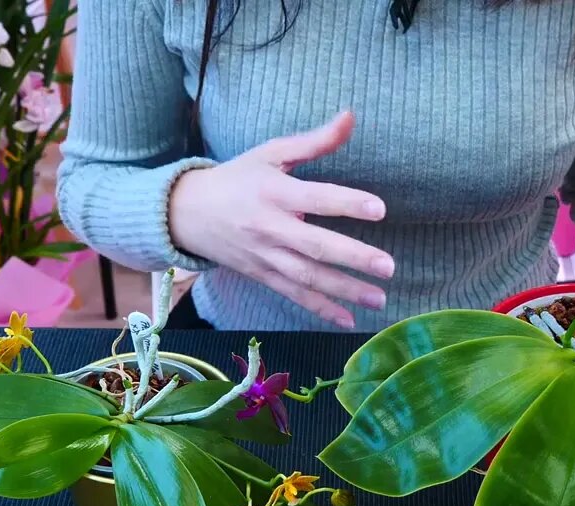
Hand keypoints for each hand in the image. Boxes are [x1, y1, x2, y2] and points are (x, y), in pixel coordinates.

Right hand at [169, 110, 392, 328]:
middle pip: (314, 245)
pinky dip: (321, 309)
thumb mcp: (271, 154)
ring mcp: (265, 256)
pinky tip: (349, 320)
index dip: (347, 203)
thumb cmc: (237, 178)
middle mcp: (270, 227)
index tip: (380, 209)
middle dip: (353, 257)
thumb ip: (314, 141)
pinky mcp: (263, 276)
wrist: (186, 213)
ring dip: (344, 290)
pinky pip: (294, 295)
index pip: (315, 198)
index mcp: (274, 192)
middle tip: (388, 266)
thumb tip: (350, 116)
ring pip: (307, 277)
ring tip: (379, 298)